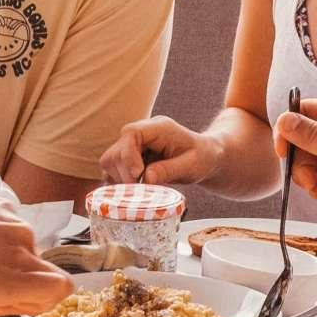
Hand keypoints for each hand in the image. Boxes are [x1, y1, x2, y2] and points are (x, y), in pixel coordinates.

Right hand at [100, 117, 220, 187]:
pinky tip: (135, 188)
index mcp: (158, 128)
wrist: (206, 157)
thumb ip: (169, 170)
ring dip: (121, 178)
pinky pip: (113, 170)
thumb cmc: (202, 158)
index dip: (129, 155)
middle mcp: (142, 133)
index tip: (138, 174)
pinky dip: (119, 181)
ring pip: (110, 160)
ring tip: (140, 189)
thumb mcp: (192, 166)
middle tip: (140, 189)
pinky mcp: (130, 158)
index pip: (131, 133)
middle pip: (116, 149)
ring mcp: (134, 146)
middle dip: (124, 172)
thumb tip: (147, 179)